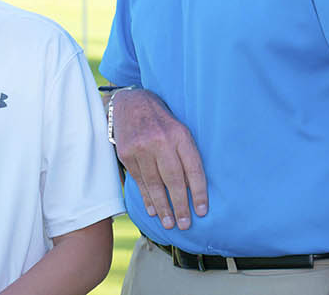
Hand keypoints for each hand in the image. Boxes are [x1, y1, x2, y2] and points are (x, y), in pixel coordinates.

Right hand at [110, 88, 207, 229]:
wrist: (131, 104)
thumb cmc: (162, 121)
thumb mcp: (179, 130)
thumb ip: (186, 155)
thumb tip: (192, 189)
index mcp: (180, 134)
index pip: (193, 168)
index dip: (198, 192)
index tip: (202, 211)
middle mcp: (160, 141)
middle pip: (173, 179)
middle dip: (180, 205)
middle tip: (185, 224)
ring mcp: (141, 148)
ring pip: (154, 184)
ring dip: (163, 207)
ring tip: (170, 223)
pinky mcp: (126, 154)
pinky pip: (139, 181)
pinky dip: (147, 198)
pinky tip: (153, 211)